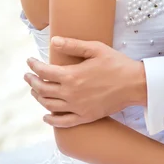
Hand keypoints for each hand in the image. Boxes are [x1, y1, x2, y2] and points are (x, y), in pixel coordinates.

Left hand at [24, 37, 146, 127]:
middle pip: (43, 90)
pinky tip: (46, 116)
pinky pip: (62, 122)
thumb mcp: (96, 49)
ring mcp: (77, 108)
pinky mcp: (85, 117)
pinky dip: (51, 120)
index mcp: (72, 76)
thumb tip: (53, 41)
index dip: (34, 66)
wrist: (134, 84)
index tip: (30, 61)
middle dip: (32, 82)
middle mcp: (71, 94)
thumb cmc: (117, 63)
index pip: (44, 71)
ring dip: (38, 97)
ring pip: (49, 105)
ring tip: (35, 90)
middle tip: (28, 76)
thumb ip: (73, 45)